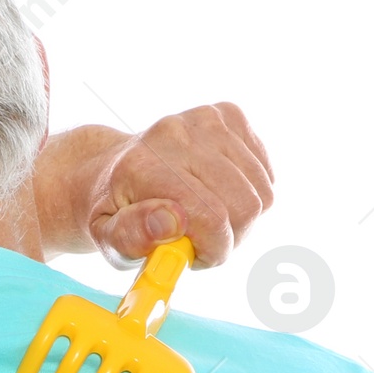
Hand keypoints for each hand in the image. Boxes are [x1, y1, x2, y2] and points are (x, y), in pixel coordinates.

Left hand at [33, 107, 274, 268]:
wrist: (111, 169)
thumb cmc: (112, 212)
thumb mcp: (107, 239)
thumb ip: (132, 236)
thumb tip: (171, 221)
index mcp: (144, 167)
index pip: (211, 217)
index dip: (215, 250)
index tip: (197, 257)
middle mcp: (175, 134)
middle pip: (246, 205)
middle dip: (232, 236)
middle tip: (204, 240)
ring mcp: (205, 120)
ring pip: (262, 191)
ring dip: (241, 217)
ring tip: (208, 217)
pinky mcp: (227, 114)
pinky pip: (266, 171)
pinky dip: (250, 192)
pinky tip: (219, 193)